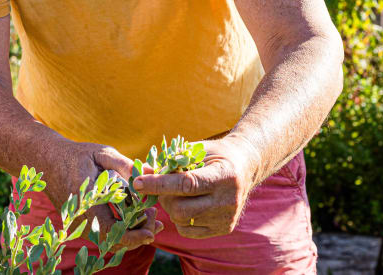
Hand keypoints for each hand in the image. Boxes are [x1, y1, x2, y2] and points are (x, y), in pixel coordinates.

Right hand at [45, 141, 161, 250]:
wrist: (48, 161)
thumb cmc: (77, 155)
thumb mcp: (101, 154)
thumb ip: (125, 164)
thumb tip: (151, 171)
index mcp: (86, 200)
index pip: (110, 229)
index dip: (132, 235)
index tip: (151, 229)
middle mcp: (80, 217)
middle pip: (113, 240)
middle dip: (137, 235)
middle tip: (155, 219)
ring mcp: (78, 223)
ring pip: (109, 241)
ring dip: (130, 234)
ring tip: (148, 219)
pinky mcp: (79, 224)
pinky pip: (102, 235)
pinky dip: (120, 231)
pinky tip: (134, 220)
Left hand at [132, 135, 260, 237]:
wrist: (245, 166)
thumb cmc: (215, 154)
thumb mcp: (195, 150)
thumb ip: (170, 161)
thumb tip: (142, 170)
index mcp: (223, 175)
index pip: (185, 184)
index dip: (158, 184)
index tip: (137, 182)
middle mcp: (228, 200)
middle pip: (181, 208)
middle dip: (162, 197)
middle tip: (160, 187)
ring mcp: (227, 217)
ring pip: (182, 221)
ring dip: (170, 208)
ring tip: (174, 194)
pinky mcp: (224, 228)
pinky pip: (189, 231)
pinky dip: (179, 219)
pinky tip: (184, 205)